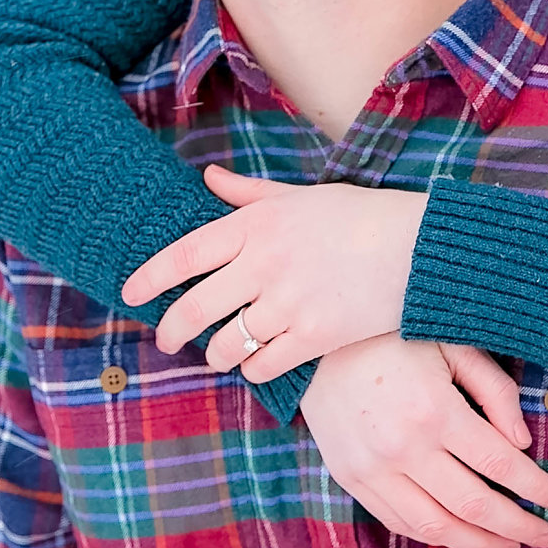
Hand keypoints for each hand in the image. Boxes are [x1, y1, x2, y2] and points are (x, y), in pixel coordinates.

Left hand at [122, 167, 425, 381]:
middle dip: (173, 330)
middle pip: (195, 309)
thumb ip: (247, 193)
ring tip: (216, 354)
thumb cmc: (357, 216)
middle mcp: (265, 264)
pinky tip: (256, 363)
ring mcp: (289, 303)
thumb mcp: (299, 196)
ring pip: (226, 344)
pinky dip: (253, 370)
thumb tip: (206, 177)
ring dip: (215, 354)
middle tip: (167, 340)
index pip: (184, 255)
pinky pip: (263, 365)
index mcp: (257, 224)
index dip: (150, 278)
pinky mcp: (315, 336)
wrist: (417, 249)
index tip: (130, 294)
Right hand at [299, 334, 547, 547]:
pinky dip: (435, 534)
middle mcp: (402, 446)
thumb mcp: (452, 344)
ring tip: (509, 545)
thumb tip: (522, 441)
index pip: (500, 463)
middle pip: (474, 505)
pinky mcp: (350, 477)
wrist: (316, 338)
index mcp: (434, 409)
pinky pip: (398, 521)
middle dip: (517, 525)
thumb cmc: (393, 334)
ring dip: (479, 543)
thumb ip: (493, 390)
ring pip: (435, 526)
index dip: (536, 488)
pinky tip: (461, 533)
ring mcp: (372, 467)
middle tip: (545, 534)